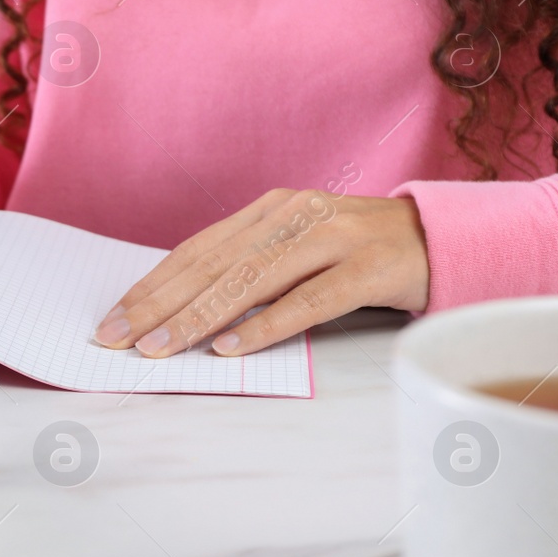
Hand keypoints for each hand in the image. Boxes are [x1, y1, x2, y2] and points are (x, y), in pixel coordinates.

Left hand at [92, 189, 429, 356]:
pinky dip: (265, 325)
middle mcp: (295, 215)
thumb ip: (249, 268)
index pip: (195, 250)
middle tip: (117, 338)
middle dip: (158, 304)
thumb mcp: (297, 248)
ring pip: (251, 280)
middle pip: (213, 264)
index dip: (150, 285)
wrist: (445, 237)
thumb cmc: (358, 252)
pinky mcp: (370, 268)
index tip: (112, 318)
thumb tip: (180, 310)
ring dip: (200, 317)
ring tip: (161, 347)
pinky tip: (230, 347)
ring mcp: (334, 238)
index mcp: (270, 209)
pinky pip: (309, 301)